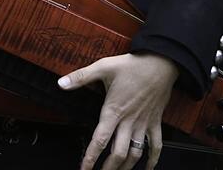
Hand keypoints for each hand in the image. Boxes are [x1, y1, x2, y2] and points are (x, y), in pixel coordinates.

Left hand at [58, 52, 178, 169]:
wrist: (161, 62)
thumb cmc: (133, 65)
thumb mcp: (104, 67)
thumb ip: (81, 77)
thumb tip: (61, 83)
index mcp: (114, 111)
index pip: (100, 140)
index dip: (90, 157)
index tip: (84, 169)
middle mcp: (129, 121)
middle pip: (118, 153)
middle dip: (108, 168)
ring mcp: (143, 124)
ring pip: (135, 153)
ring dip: (126, 167)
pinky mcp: (155, 122)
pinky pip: (156, 146)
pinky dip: (153, 160)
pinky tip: (147, 168)